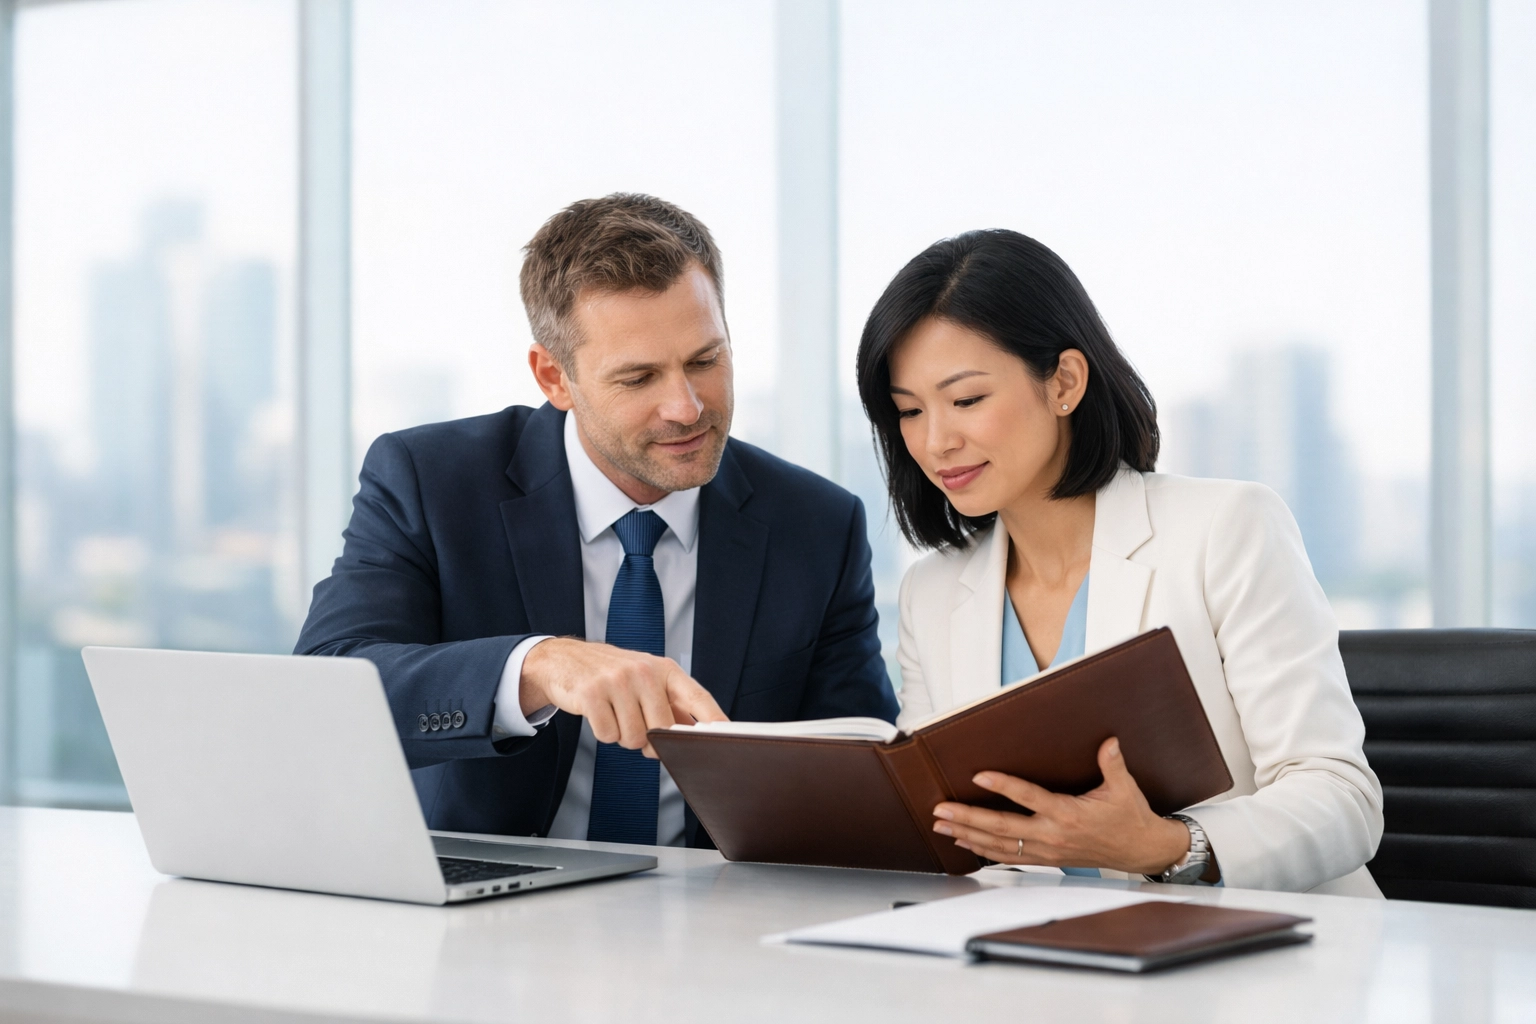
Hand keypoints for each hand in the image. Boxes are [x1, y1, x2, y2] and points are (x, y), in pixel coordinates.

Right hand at [519, 638, 727, 757]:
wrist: (565, 659)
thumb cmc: (613, 675)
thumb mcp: (647, 680)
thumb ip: (672, 705)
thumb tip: (696, 735)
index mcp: (664, 669)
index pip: (697, 697)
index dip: (714, 719)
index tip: (728, 735)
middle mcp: (644, 671)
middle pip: (662, 730)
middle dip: (649, 740)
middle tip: (636, 724)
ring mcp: (618, 681)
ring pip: (633, 738)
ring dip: (623, 736)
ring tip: (615, 714)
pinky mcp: (592, 693)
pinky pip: (608, 735)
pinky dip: (604, 732)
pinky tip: (600, 713)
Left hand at [931, 737, 1196, 875]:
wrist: (1141, 851)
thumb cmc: (1130, 817)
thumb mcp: (1124, 788)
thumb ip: (1112, 764)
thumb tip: (1109, 741)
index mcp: (1068, 815)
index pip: (1029, 798)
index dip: (1003, 786)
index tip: (978, 776)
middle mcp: (1053, 835)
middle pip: (1001, 827)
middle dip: (968, 817)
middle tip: (940, 809)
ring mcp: (1047, 850)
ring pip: (999, 845)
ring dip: (967, 835)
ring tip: (941, 826)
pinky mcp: (1046, 859)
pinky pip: (1009, 857)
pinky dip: (984, 851)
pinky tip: (964, 843)